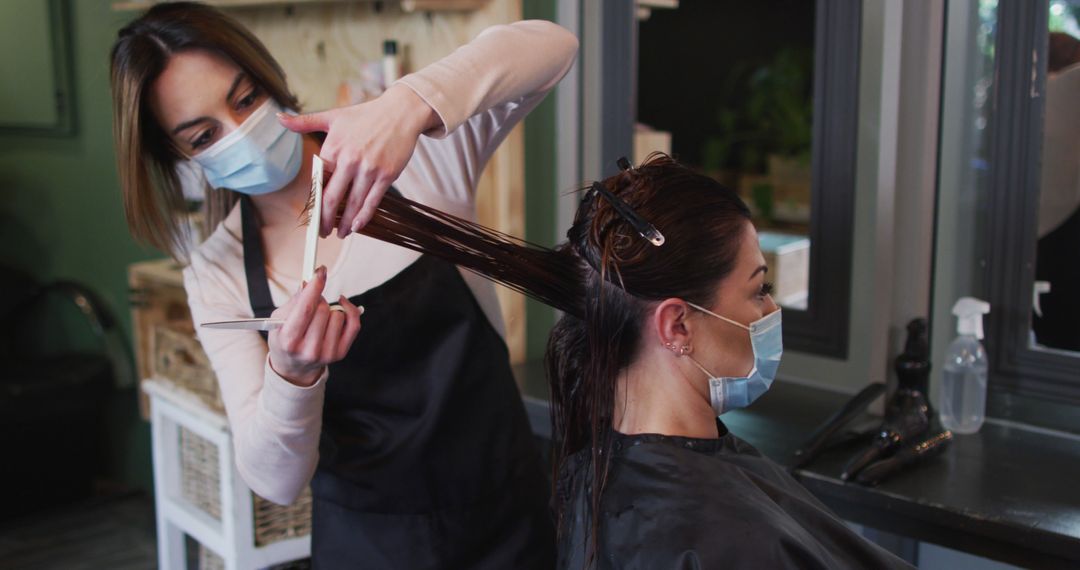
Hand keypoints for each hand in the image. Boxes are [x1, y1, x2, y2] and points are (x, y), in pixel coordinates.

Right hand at [267, 266, 362, 386]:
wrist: (293, 366)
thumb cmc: (284, 338)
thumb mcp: (278, 320)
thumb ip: (294, 302)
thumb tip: (309, 284)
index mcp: (289, 340)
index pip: (305, 309)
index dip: (314, 287)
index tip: (320, 271)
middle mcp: (308, 350)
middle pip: (323, 309)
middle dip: (319, 299)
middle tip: (312, 301)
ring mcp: (326, 354)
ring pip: (338, 314)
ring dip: (330, 309)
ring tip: (319, 316)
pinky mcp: (340, 354)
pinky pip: (354, 324)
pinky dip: (349, 311)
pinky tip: (340, 307)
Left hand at [278, 84, 438, 237]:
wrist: (400, 112)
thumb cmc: (365, 114)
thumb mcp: (333, 115)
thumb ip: (305, 121)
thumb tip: (279, 118)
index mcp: (333, 148)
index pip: (318, 182)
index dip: (313, 202)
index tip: (310, 216)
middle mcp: (350, 160)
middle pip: (333, 198)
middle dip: (325, 220)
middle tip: (322, 232)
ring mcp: (369, 169)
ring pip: (353, 203)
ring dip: (345, 223)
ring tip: (341, 234)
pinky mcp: (387, 175)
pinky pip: (373, 201)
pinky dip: (364, 216)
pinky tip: (357, 226)